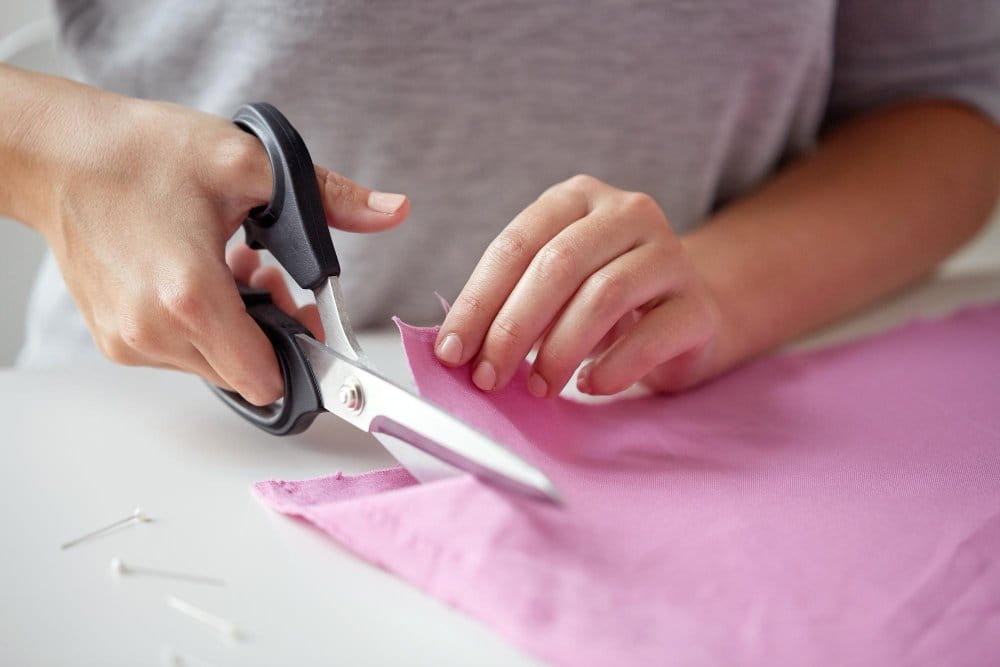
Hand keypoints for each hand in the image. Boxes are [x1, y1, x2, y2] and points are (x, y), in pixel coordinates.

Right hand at [36, 94, 407, 404]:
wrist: (57, 155)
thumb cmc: (138, 153)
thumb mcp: (247, 163)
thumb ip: (329, 197)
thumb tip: (391, 210)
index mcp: (189, 297)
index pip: (266, 379)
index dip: (300, 354)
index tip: (308, 320)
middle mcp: (153, 332)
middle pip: (245, 373)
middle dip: (272, 332)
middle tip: (269, 275)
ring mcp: (129, 341)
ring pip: (214, 364)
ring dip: (238, 326)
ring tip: (232, 265)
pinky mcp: (115, 339)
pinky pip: (180, 353)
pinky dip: (202, 325)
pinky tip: (201, 274)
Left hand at [435, 174, 722, 396]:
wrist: (689, 314)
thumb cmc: (604, 301)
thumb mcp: (555, 285)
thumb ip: (510, 301)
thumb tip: (456, 348)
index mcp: (577, 198)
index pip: (516, 244)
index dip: (478, 301)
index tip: (451, 352)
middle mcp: (627, 213)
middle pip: (557, 266)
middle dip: (512, 329)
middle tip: (489, 377)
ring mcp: (669, 255)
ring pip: (603, 296)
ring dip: (558, 351)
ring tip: (538, 388)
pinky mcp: (698, 305)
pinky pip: (650, 335)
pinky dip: (612, 367)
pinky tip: (589, 385)